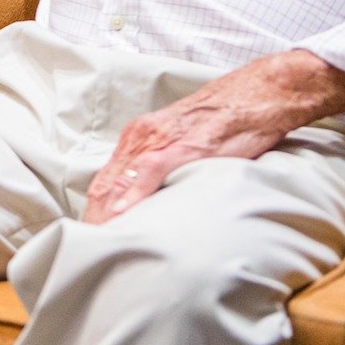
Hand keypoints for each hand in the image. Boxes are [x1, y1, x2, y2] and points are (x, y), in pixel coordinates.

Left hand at [81, 50, 344, 222]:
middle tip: (87, 251)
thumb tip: (154, 199)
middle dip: (94, 219)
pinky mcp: (184, 145)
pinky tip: (124, 214)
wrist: (257, 93)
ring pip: (121, 180)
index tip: (88, 239)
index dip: (94, 212)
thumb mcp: (184, 144)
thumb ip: (164, 167)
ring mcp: (160, 140)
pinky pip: (151, 171)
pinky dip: (134, 194)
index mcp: (139, 138)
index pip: (105, 182)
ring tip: (99, 243)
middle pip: (105, 185)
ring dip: (107, 214)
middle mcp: (141, 137)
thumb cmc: (225, 121)